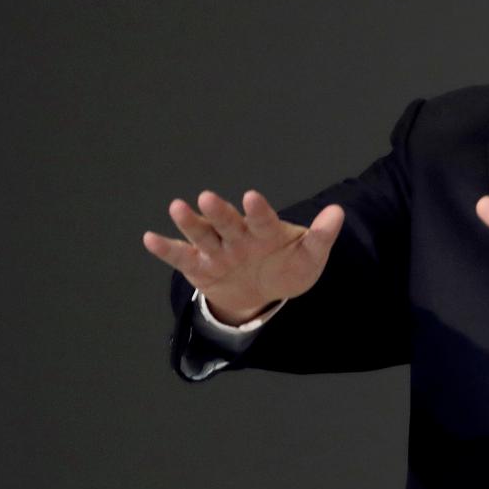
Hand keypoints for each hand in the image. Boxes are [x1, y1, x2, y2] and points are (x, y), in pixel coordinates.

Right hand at [143, 190, 344, 323]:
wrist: (263, 292)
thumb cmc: (287, 266)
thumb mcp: (309, 257)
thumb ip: (321, 236)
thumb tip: (339, 212)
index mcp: (264, 230)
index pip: (262, 218)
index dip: (257, 209)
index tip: (252, 197)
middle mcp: (237, 235)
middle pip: (227, 222)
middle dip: (218, 211)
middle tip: (207, 197)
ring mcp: (217, 249)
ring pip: (202, 234)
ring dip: (189, 222)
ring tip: (177, 207)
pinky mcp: (199, 266)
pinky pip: (181, 257)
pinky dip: (166, 249)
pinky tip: (150, 238)